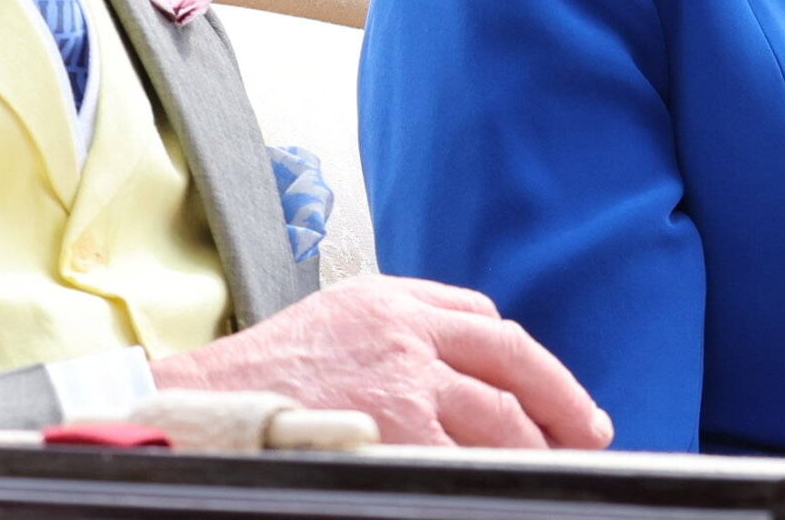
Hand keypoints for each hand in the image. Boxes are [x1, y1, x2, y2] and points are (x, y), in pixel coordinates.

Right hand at [149, 274, 611, 450]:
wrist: (196, 407)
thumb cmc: (255, 378)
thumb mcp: (330, 322)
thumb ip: (393, 329)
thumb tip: (456, 370)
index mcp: (389, 297)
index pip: (484, 318)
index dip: (528, 361)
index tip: (550, 391)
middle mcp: (405, 330)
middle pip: (512, 360)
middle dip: (561, 401)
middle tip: (588, 433)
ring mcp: (404, 384)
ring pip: (502, 418)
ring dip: (535, 449)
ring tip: (550, 472)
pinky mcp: (397, 434)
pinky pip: (464, 462)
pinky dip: (488, 476)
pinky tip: (498, 488)